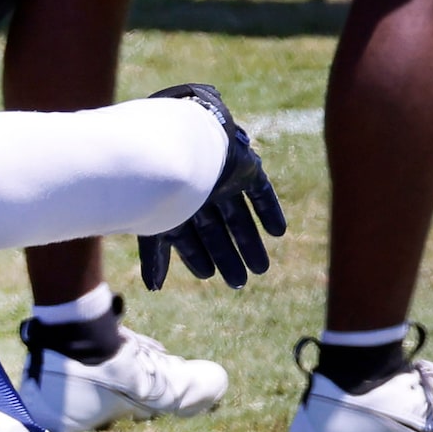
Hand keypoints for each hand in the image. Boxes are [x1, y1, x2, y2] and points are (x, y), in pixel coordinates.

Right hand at [138, 82, 286, 290]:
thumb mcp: (156, 226)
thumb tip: (154, 290)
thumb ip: (156, 257)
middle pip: (216, 233)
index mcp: (176, 206)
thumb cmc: (161, 185)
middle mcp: (200, 195)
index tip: (208, 275)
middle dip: (228, 258)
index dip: (198, 257)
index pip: (189, 238)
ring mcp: (223, 181)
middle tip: (240, 283)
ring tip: (261, 269)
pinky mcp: (245, 168)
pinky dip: (269, 211)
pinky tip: (278, 233)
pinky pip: (260, 192)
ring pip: (239, 218)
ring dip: (250, 243)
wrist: (181, 141)